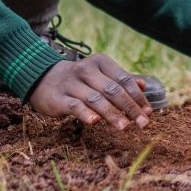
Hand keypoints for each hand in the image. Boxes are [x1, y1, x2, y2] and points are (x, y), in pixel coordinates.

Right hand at [28, 53, 150, 130]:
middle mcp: (87, 70)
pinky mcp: (58, 97)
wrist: (42, 78)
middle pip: (113, 90)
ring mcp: (72, 83)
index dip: (138, 96)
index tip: (149, 112)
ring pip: (96, 99)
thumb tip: (143, 85)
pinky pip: (75, 105)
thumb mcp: (100, 75)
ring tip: (125, 127)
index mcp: (101, 62)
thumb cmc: (79, 80)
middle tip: (142, 123)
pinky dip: (86, 113)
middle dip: (130, 107)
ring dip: (112, 114)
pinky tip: (95, 122)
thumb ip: (120, 80)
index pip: (124, 79)